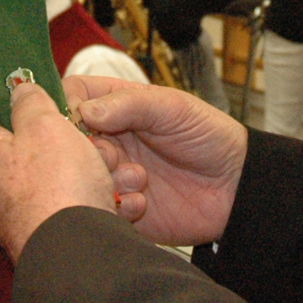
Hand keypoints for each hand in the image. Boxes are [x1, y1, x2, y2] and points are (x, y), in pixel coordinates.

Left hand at [0, 82, 145, 262]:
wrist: (79, 258)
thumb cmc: (57, 188)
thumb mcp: (45, 127)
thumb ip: (31, 104)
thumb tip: (18, 88)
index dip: (10, 100)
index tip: (36, 91)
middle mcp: (5, 190)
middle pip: (39, 151)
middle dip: (76, 142)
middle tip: (97, 139)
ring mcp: (32, 217)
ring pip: (72, 182)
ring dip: (102, 174)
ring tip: (122, 175)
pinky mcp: (60, 238)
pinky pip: (87, 212)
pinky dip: (109, 205)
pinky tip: (125, 205)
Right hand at [66, 74, 246, 245]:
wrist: (236, 188)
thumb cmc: (209, 137)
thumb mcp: (173, 108)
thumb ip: (130, 104)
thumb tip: (85, 110)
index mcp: (116, 106)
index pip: (72, 95)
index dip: (67, 105)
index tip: (78, 120)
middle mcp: (109, 138)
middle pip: (67, 139)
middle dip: (84, 149)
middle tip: (111, 155)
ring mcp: (112, 173)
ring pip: (79, 175)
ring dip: (103, 179)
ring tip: (138, 179)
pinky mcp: (119, 207)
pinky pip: (98, 207)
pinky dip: (116, 206)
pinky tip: (143, 202)